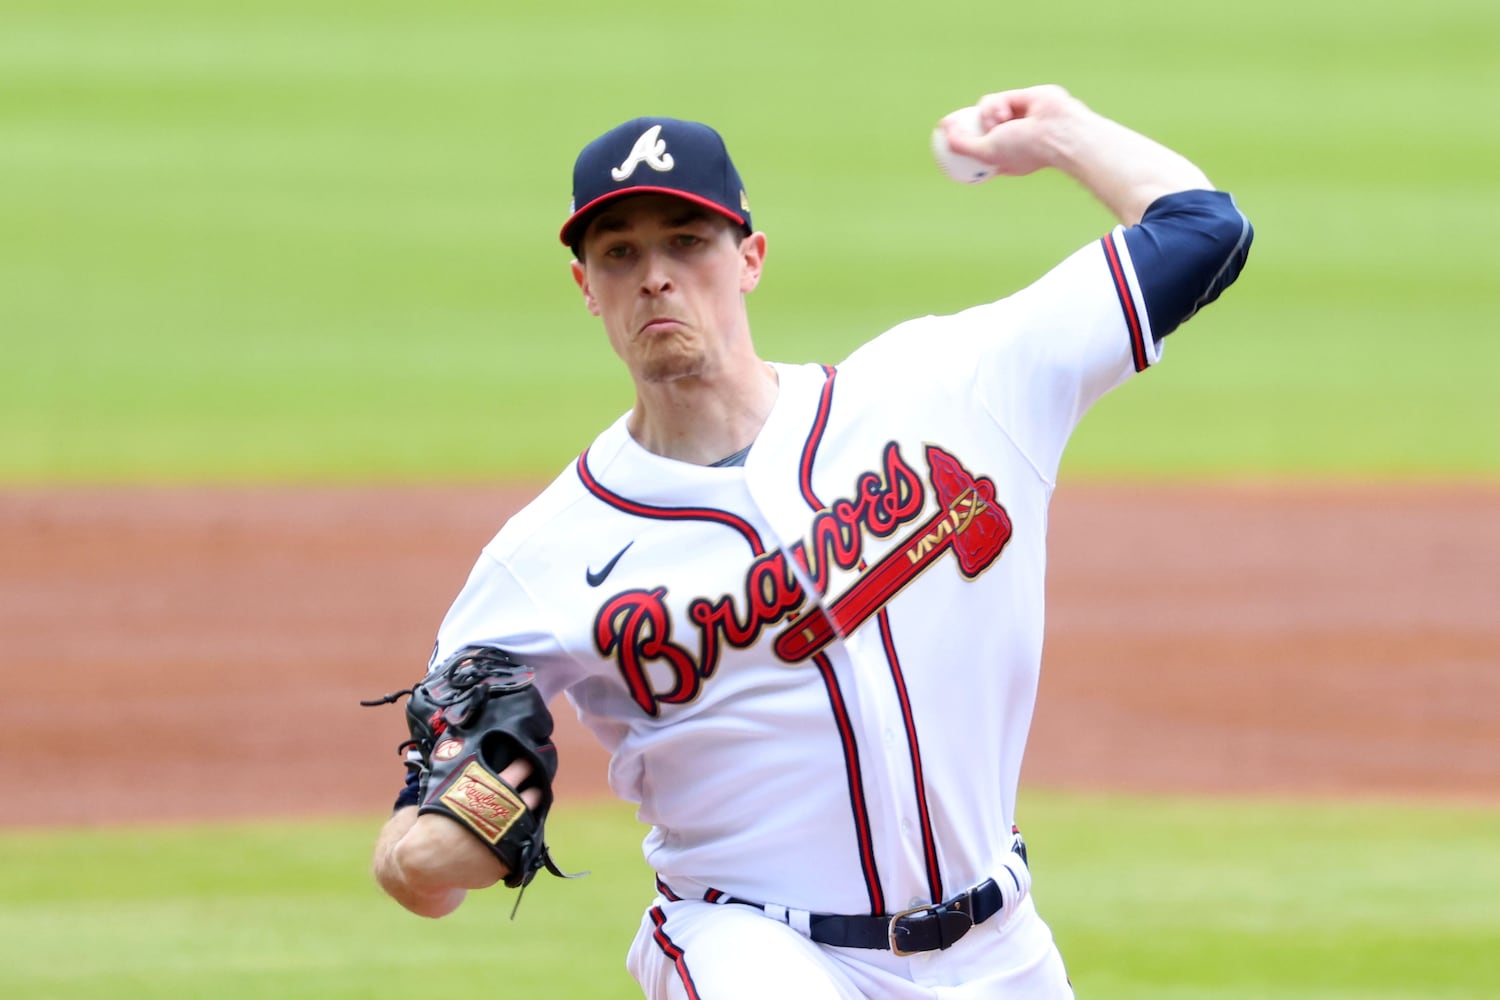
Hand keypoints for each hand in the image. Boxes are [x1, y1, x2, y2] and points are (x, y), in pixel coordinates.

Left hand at [940, 84, 1087, 177]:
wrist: (1056, 132)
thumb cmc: (1025, 149)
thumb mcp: (985, 152)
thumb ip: (962, 144)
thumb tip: (943, 131)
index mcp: (1005, 157)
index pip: (978, 149)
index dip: (961, 143)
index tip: (943, 138)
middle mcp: (1011, 137)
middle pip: (979, 126)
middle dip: (968, 125)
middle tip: (951, 125)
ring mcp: (1018, 118)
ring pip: (986, 109)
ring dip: (986, 114)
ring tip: (997, 122)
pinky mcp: (1023, 99)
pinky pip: (998, 98)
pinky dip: (997, 104)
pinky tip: (1005, 112)